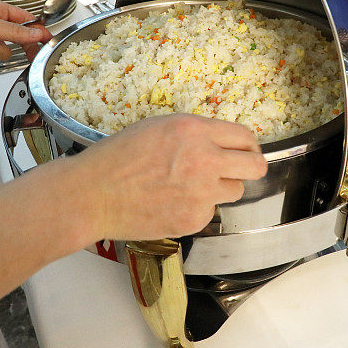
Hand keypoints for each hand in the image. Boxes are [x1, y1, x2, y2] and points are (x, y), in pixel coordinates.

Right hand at [65, 114, 267, 240]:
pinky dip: (196, 208)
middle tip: (238, 170)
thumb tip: (221, 142)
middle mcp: (204, 160)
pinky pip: (210, 211)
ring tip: (190, 186)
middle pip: (255, 166)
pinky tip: (171, 202)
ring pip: (235, 191)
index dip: (247, 145)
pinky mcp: (194, 219)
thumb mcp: (158, 127)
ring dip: (220, 188)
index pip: (245, 137)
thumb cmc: (118, 157)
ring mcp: (201, 193)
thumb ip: (194, 133)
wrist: (92, 195)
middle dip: (251, 167)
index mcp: (194, 131)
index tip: (245, 151)